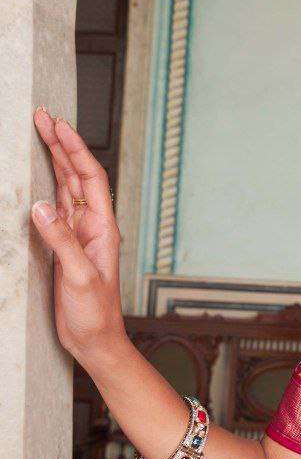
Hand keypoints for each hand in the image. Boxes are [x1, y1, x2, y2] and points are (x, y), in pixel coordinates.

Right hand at [29, 106, 126, 362]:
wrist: (96, 341)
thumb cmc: (95, 314)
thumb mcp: (79, 277)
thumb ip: (62, 242)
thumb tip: (42, 206)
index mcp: (103, 228)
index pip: (90, 178)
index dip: (74, 148)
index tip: (57, 124)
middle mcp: (93, 227)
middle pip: (78, 175)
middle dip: (62, 144)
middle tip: (43, 117)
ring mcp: (79, 235)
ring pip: (67, 188)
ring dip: (55, 160)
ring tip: (41, 133)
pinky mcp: (66, 247)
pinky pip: (56, 209)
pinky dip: (47, 186)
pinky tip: (39, 176)